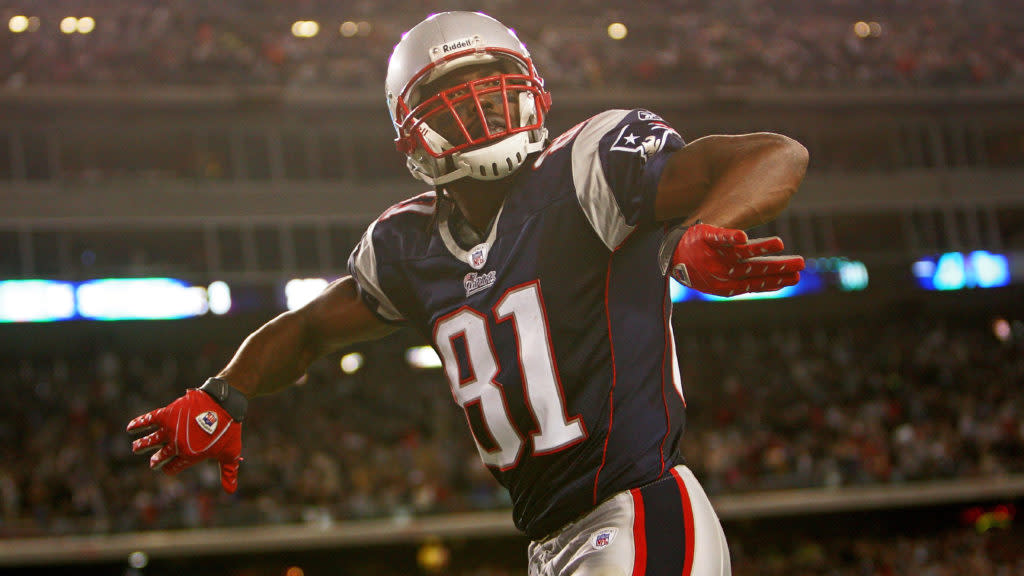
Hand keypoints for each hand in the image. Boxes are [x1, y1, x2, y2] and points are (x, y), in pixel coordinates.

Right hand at [127, 389, 242, 492]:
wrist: (224, 403)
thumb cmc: (229, 429)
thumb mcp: (230, 453)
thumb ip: (228, 472)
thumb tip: (230, 491)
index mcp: (190, 456)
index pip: (172, 467)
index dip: (169, 469)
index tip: (166, 468)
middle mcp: (177, 445)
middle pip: (160, 457)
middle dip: (155, 461)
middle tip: (152, 462)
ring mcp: (171, 430)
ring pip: (151, 441)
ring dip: (141, 445)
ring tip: (135, 448)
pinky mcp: (167, 414)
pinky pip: (149, 420)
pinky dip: (138, 424)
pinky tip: (130, 428)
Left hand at [663, 222, 803, 296]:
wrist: (669, 255)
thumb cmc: (698, 267)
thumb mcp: (722, 277)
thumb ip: (745, 277)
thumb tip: (772, 279)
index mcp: (727, 283)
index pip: (756, 283)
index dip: (775, 281)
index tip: (795, 278)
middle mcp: (723, 271)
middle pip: (753, 269)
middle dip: (777, 268)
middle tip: (800, 264)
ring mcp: (713, 255)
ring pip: (740, 253)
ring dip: (759, 248)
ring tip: (779, 243)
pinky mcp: (704, 237)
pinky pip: (718, 237)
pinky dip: (730, 237)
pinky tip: (742, 236)